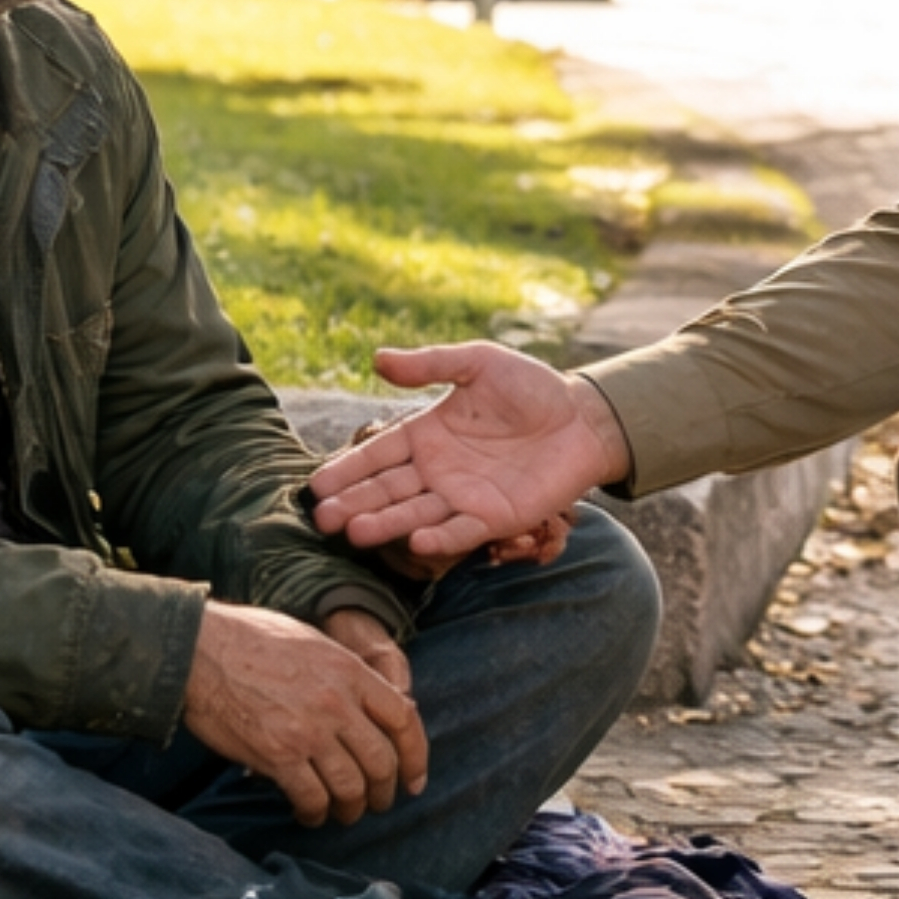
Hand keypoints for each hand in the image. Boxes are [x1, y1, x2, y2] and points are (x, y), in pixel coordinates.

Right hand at [179, 602, 428, 827]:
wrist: (199, 649)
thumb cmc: (249, 639)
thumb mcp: (313, 642)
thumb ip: (347, 674)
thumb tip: (375, 705)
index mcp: (350, 671)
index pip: (404, 719)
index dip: (416, 755)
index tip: (414, 778)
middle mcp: (337, 703)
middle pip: (382, 761)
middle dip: (384, 791)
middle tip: (378, 803)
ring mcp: (308, 731)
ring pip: (350, 787)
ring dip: (351, 808)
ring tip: (344, 813)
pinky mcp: (278, 755)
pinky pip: (311, 797)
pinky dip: (315, 813)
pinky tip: (310, 814)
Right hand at [309, 343, 625, 570]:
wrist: (583, 416)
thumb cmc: (530, 387)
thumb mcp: (478, 363)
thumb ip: (430, 364)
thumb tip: (377, 359)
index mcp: (427, 435)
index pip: (378, 455)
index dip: (348, 469)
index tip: (316, 484)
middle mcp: (438, 471)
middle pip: (387, 490)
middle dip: (354, 504)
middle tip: (322, 518)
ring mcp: (464, 497)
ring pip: (415, 514)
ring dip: (384, 524)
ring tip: (352, 533)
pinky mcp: (495, 517)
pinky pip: (461, 530)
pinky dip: (440, 537)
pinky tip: (417, 540)